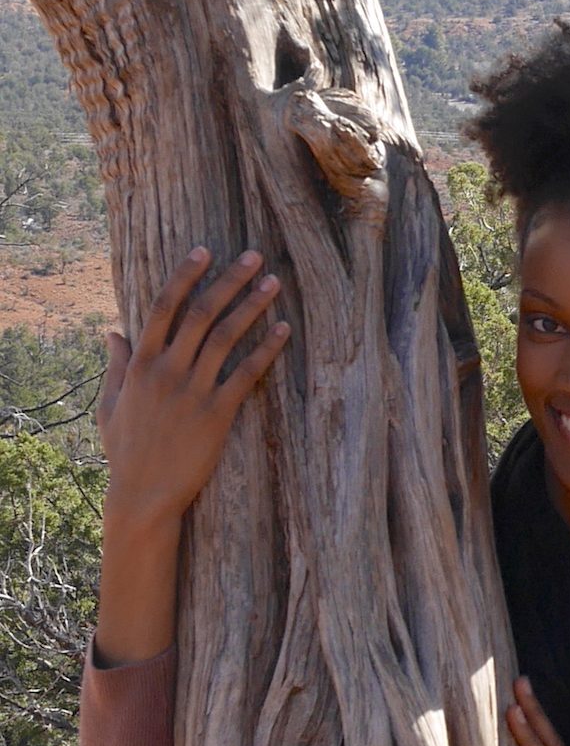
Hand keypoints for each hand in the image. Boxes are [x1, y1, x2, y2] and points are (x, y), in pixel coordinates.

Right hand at [93, 249, 289, 666]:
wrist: (143, 496)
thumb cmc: (126, 451)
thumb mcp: (110, 405)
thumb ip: (116, 366)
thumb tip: (114, 331)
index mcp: (140, 364)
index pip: (163, 307)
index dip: (186, 276)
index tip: (206, 250)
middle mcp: (166, 371)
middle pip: (200, 313)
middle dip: (229, 280)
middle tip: (255, 256)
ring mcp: (192, 392)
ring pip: (225, 338)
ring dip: (252, 307)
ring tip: (274, 283)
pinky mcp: (217, 414)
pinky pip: (246, 374)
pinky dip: (266, 350)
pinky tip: (283, 330)